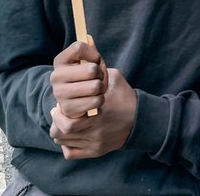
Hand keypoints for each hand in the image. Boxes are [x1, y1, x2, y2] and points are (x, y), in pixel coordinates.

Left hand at [48, 40, 137, 158]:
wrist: (142, 120)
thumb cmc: (125, 97)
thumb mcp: (113, 78)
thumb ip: (98, 66)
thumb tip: (86, 46)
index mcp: (97, 112)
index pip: (67, 119)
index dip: (59, 113)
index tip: (58, 106)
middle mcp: (96, 131)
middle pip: (63, 132)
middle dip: (57, 123)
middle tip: (58, 114)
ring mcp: (95, 143)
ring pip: (65, 142)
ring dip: (61, 132)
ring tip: (64, 122)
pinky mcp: (96, 151)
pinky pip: (71, 153)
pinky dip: (68, 146)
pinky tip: (72, 135)